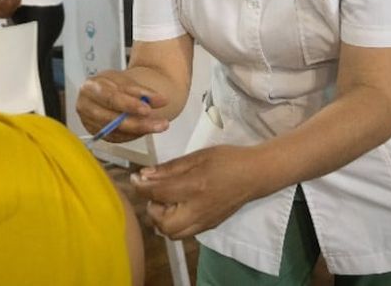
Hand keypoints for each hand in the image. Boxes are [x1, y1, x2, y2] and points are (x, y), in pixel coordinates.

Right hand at [76, 70, 169, 142]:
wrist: (115, 92)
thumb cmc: (119, 86)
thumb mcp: (129, 82)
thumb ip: (143, 92)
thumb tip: (160, 100)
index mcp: (91, 86)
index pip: (111, 97)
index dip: (131, 104)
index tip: (150, 107)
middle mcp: (86, 105)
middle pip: (110, 117)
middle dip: (136, 121)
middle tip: (158, 122)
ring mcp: (89, 121)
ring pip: (115, 130)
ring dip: (139, 128)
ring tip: (158, 125)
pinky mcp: (97, 132)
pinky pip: (116, 137)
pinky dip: (132, 134)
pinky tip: (145, 129)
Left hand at [131, 145, 258, 238]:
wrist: (255, 174)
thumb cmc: (226, 159)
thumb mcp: (197, 157)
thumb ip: (169, 168)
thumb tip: (145, 174)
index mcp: (193, 188)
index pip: (157, 193)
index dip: (141, 186)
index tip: (135, 178)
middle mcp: (197, 210)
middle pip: (162, 223)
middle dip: (152, 208)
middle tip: (156, 192)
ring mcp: (204, 221)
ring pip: (171, 233)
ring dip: (162, 219)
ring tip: (167, 201)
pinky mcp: (209, 226)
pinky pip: (183, 233)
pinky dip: (174, 224)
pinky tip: (178, 207)